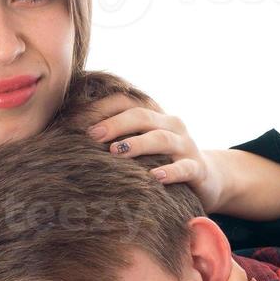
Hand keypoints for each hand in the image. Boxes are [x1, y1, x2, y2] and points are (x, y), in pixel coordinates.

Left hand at [84, 93, 229, 213]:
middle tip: (92, 136)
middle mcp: (171, 125)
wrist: (209, 178)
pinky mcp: (198, 169)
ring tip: (117, 152)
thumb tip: (70, 137)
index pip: (125, 102)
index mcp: (154, 115)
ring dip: (138, 144)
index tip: (76, 123)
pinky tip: (154, 177)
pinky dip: (170, 171)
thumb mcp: (142, 145)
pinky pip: (185, 168)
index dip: (101, 108)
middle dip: (115, 124)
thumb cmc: (162, 161)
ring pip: (162, 138)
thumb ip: (117, 137)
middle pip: (142, 116)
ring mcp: (186, 146)